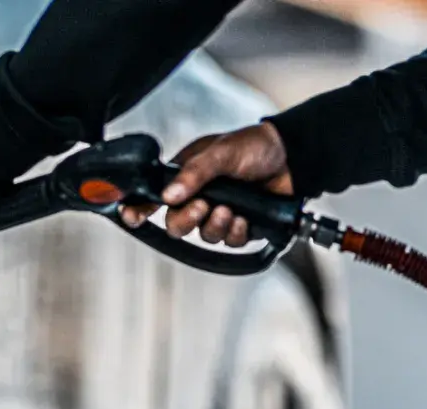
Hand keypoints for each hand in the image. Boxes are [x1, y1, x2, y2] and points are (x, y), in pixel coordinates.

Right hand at [117, 122, 292, 246]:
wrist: (294, 158)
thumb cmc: (255, 147)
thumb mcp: (221, 153)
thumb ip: (194, 174)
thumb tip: (169, 194)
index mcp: (186, 176)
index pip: (155, 196)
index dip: (140, 208)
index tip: (132, 217)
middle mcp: (199, 196)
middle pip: (177, 224)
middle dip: (187, 220)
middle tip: (203, 207)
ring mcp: (219, 212)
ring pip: (204, 236)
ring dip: (216, 226)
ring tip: (231, 210)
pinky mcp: (240, 226)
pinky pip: (229, 242)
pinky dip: (236, 233)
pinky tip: (245, 219)